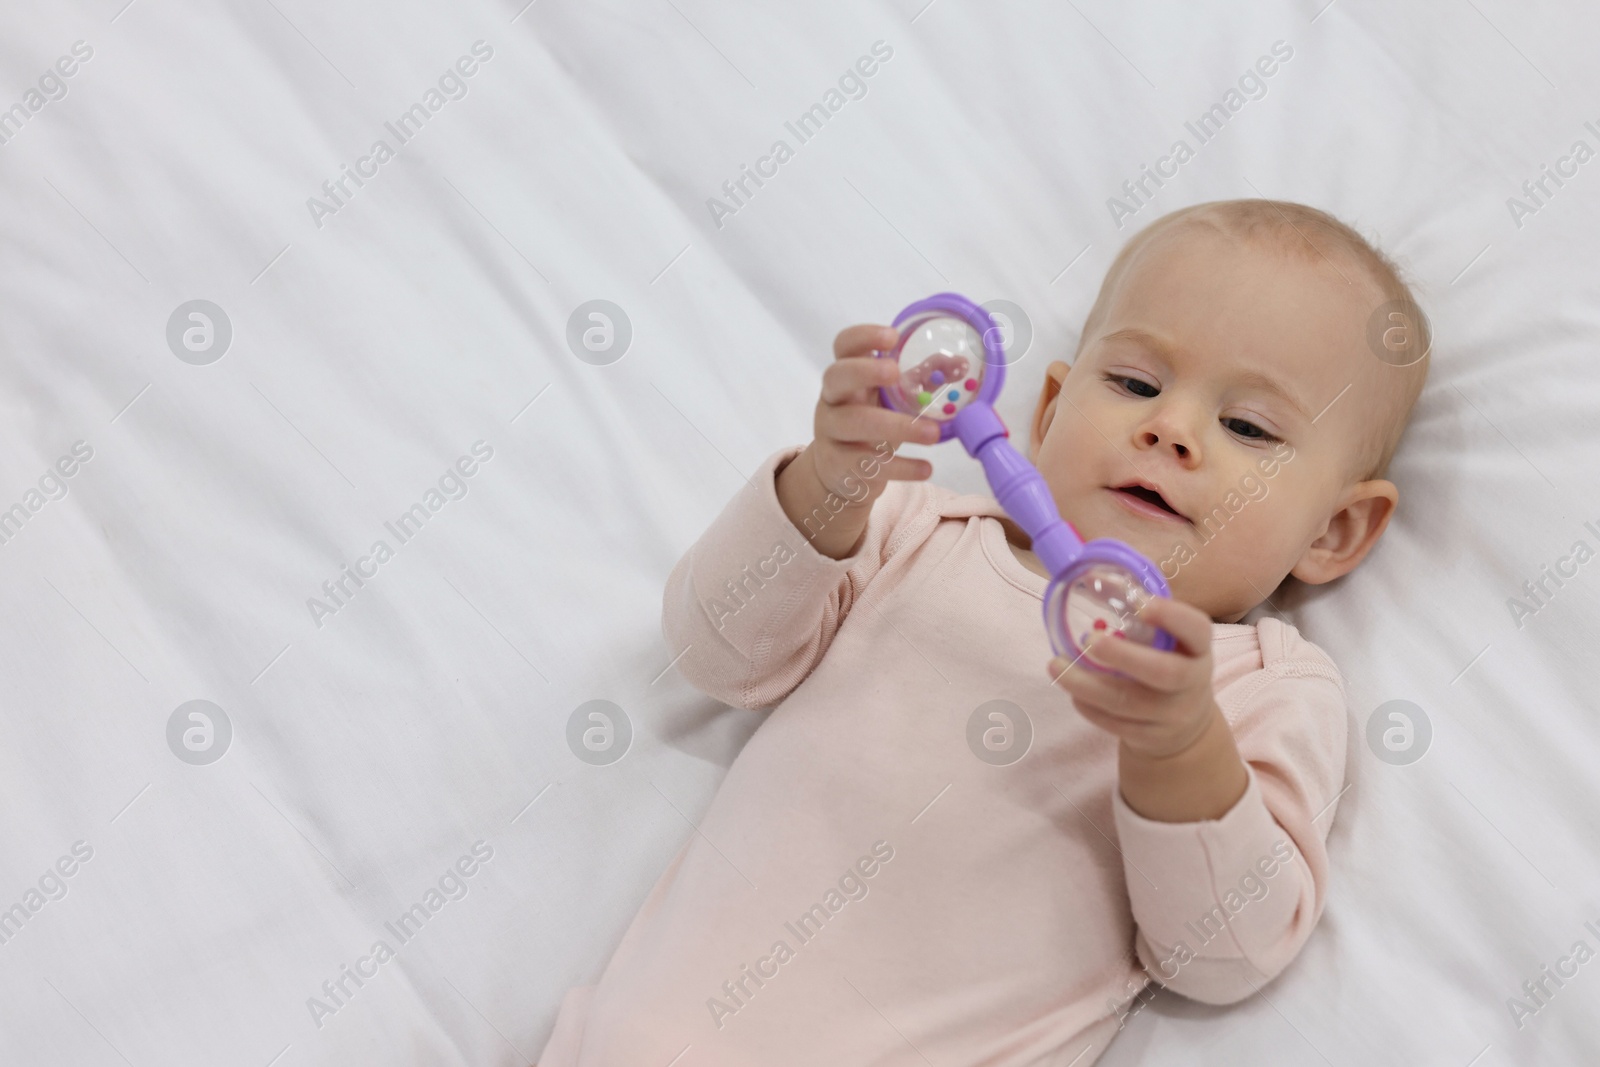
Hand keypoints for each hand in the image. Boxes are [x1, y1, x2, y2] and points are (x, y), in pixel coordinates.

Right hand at [807, 323, 940, 500]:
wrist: (839, 473)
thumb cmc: (870, 427)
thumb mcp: (891, 402)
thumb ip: (920, 382)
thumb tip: (959, 366)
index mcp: (848, 376)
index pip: (844, 345)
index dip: (863, 336)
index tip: (892, 337)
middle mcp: (832, 399)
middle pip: (836, 376)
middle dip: (864, 371)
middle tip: (895, 373)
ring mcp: (830, 430)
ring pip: (853, 422)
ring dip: (896, 426)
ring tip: (933, 434)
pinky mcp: (836, 463)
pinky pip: (866, 463)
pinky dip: (901, 467)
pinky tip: (925, 468)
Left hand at [1046, 596, 1218, 759]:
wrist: (1186, 725)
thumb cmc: (1168, 663)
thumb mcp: (1169, 640)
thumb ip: (1141, 614)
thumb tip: (1095, 578)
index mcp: (1198, 648)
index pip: (1196, 630)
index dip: (1171, 616)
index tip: (1139, 602)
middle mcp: (1192, 683)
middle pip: (1164, 673)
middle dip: (1123, 655)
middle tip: (1089, 637)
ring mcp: (1173, 715)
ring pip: (1126, 703)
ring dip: (1085, 683)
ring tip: (1055, 665)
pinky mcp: (1151, 738)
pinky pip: (1114, 723)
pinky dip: (1087, 706)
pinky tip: (1072, 689)